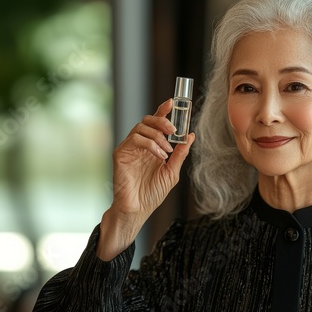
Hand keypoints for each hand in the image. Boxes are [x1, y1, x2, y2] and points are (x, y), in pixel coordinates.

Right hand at [97, 99, 194, 259]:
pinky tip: (159, 156)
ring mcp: (129, 148)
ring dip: (158, 136)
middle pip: (147, 120)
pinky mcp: (121, 153)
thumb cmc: (152, 194)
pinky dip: (150, 144)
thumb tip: (191, 136)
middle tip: (173, 130)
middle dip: (162, 120)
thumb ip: (180, 154)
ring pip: (141, 127)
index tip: (173, 102)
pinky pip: (135, 138)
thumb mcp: (172, 172)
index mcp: (152, 147)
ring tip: (167, 151)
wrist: (138, 208)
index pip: (156, 124)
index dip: (163, 111)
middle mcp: (140, 145)